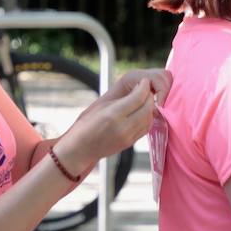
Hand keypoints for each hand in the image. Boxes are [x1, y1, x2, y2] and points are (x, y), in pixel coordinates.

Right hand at [55, 68, 171, 174]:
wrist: (81, 149)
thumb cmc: (86, 126)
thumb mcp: (101, 107)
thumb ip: (121, 100)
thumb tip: (138, 91)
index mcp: (112, 115)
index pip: (138, 98)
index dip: (144, 87)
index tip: (144, 81)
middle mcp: (122, 127)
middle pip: (147, 108)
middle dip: (149, 97)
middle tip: (146, 90)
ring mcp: (127, 137)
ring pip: (149, 119)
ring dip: (149, 108)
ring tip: (143, 101)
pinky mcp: (130, 143)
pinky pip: (145, 128)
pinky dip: (147, 119)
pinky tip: (141, 113)